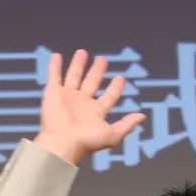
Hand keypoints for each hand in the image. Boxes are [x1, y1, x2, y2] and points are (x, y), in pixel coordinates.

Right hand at [34, 49, 145, 165]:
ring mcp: (67, 97)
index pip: (109, 97)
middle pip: (92, 82)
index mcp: (95, 112)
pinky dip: (55, 66)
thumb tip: (142, 116)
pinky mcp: (53, 93)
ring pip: (74, 76)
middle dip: (97, 71)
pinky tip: (56, 55)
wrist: (62, 143)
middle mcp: (82, 103)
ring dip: (78, 64)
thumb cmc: (86, 141)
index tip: (121, 78)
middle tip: (103, 59)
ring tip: (82, 52)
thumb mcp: (112, 134)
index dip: (115, 88)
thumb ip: (127, 125)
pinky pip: (54, 75)